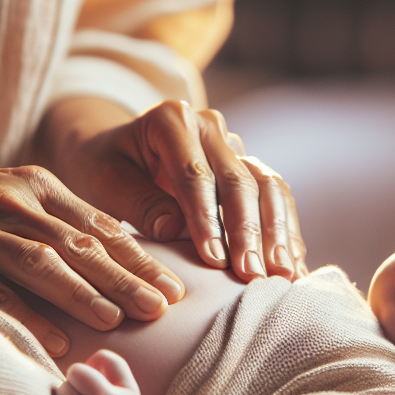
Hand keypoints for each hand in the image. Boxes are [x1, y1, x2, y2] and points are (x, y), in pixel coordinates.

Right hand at [0, 123, 185, 355]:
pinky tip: (58, 336)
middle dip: (128, 277)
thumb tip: (111, 247)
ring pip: (44, 260)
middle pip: (81, 243)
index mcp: (33, 184)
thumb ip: (54, 217)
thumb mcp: (7, 194)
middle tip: (167, 307)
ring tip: (124, 320)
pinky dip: (27, 311)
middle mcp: (13, 200)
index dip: (139, 257)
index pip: (98, 223)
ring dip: (87, 291)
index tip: (174, 284)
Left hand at [38, 97, 307, 282]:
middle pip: (238, 180)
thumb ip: (138, 202)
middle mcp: (210, 126)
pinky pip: (275, 196)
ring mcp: (233, 146)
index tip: (213, 259)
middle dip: (248, 231)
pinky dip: (285, 230)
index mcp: (172, 119)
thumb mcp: (103, 180)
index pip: (194, 173)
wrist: (114, 149)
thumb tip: (176, 230)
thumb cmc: (102, 165)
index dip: (206, 218)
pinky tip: (292, 264)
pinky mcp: (247, 167)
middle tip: (252, 275)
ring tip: (282, 275)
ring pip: (268, 185)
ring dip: (276, 232)